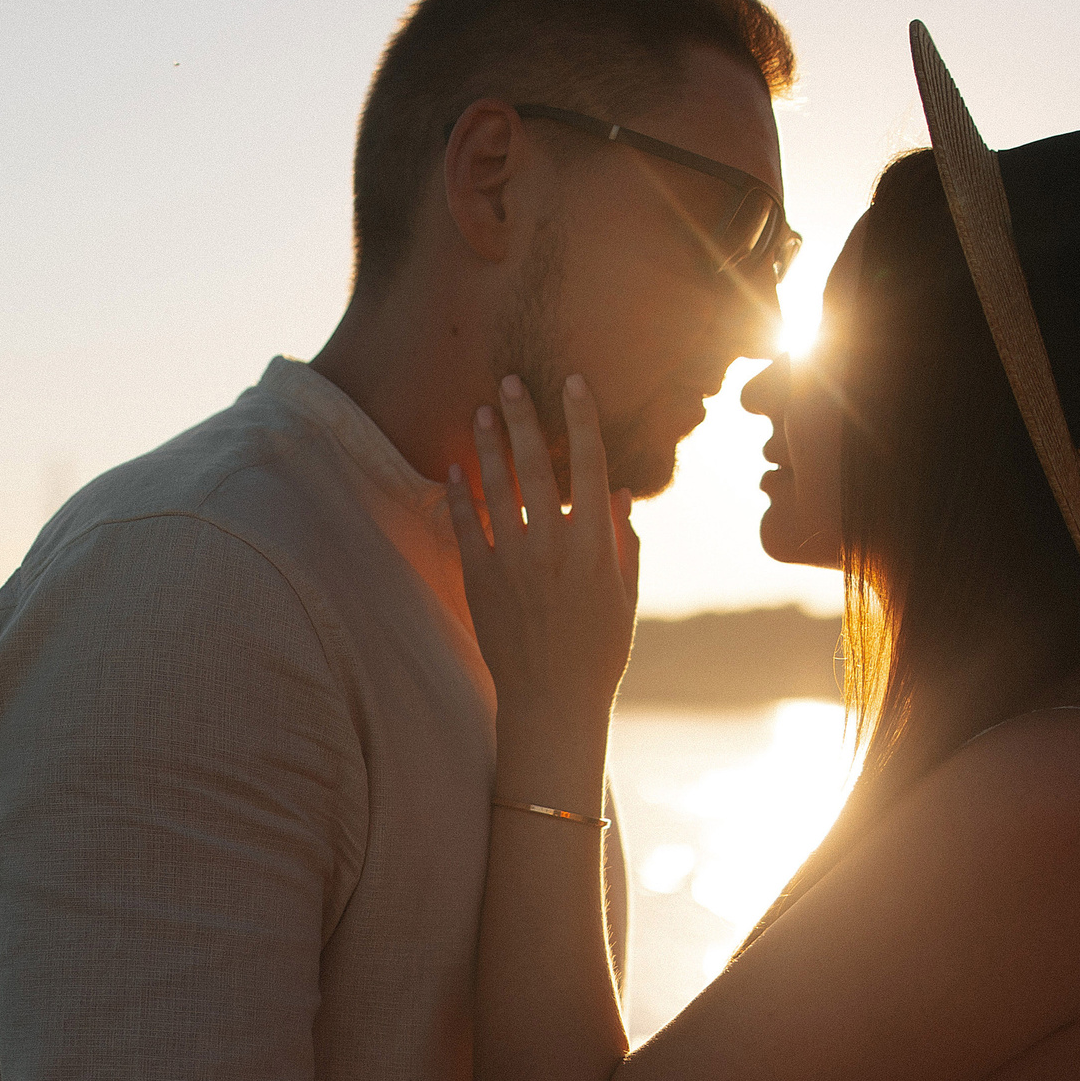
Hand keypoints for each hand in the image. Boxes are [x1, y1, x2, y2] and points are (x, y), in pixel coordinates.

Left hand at [444, 374, 640, 723]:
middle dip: (523, 417)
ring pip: (496, 488)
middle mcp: (552, 546)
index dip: (581, 419)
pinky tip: (455, 467)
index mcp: (594, 545)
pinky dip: (459, 494)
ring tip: (480, 410)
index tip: (574, 381)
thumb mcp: (624, 596)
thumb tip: (618, 491)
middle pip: (535, 465)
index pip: (589, 466)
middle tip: (509, 379)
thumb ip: (622, 541)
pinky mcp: (480, 580)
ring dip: (487, 444)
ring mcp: (512, 561)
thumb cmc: (598, 651)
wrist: (552, 701)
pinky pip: (466, 526)